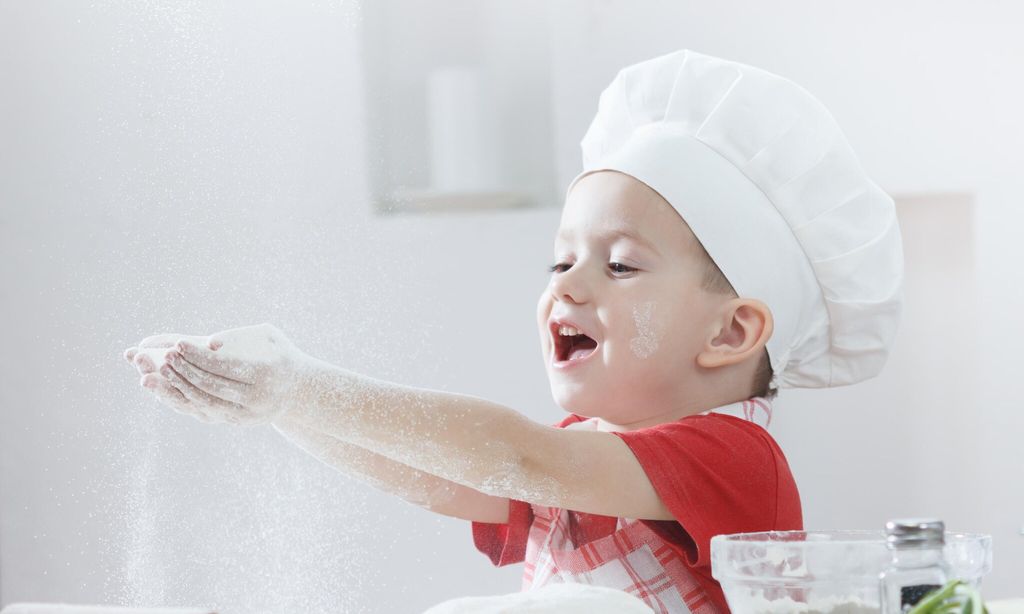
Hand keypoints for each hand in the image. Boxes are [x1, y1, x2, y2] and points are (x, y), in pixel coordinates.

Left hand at [127, 323, 311, 425]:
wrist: (298, 390)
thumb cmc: (279, 354)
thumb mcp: (269, 337)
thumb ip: (240, 336)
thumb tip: (209, 344)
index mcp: (265, 374)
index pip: (224, 366)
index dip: (198, 355)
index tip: (177, 344)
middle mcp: (256, 399)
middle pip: (211, 385)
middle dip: (183, 371)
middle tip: (161, 357)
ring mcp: (247, 416)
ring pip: (205, 403)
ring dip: (176, 389)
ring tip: (152, 374)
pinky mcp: (237, 423)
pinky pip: (204, 412)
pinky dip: (183, 401)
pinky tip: (164, 390)